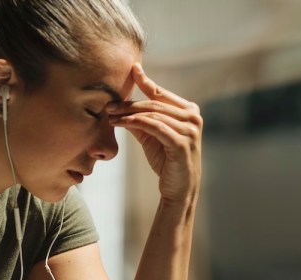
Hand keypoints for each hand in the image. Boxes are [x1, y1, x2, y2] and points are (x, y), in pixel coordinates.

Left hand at [107, 63, 201, 210]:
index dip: (145, 81)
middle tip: (108, 105)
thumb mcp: (152, 137)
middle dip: (128, 103)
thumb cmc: (167, 162)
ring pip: (153, 114)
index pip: (161, 94)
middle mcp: (192, 117)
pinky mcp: (181, 143)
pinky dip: (136, 122)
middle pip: (154, 104)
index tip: (132, 69)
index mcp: (189, 111)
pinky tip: (121, 123)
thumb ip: (141, 120)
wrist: (179, 189)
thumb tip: (121, 106)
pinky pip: (154, 127)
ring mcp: (189, 130)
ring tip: (110, 116)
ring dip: (129, 114)